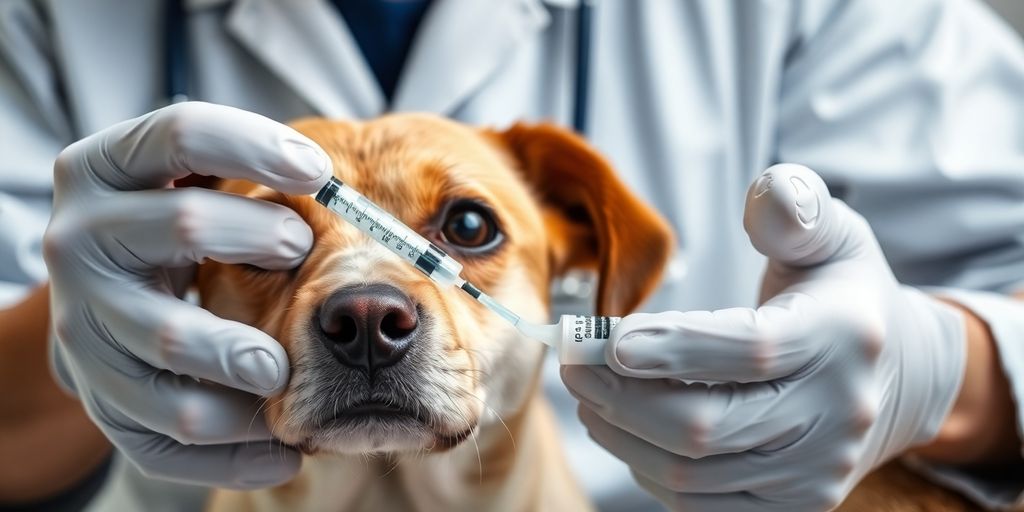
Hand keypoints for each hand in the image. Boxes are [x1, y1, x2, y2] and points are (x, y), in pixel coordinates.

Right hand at [43, 102, 329, 487]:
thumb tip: (351, 188)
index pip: (181, 134)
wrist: (103, 309)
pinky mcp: (97, 394)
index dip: (256, 147)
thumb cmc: (172, 233)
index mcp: (104, 168)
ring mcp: (82, 319)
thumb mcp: (189, 184)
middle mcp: (81, 237)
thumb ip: (247, 169)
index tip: (320, 170)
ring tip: (287, 368)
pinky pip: (167, 429)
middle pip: (182, 224)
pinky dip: (234, 448)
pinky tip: (282, 451)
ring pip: (173, 338)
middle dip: (261, 236)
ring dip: (246, 353)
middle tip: (302, 249)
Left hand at [562, 164, 966, 510]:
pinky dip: (647, 469)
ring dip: (622, 434)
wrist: (891, 372)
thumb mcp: (829, 233)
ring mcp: (816, 472)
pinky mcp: (793, 506)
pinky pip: (700, 504)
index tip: (604, 338)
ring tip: (588, 393)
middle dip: (620, 396)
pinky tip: (625, 428)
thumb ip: (794, 208)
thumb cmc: (839, 292)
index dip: (670, 348)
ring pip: (693, 474)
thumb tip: (767, 195)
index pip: (748, 350)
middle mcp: (836, 414)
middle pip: (707, 426)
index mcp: (842, 336)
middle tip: (572, 362)